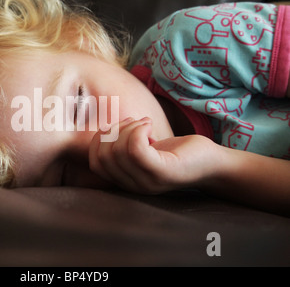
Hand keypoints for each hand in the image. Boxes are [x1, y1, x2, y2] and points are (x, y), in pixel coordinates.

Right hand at [89, 117, 220, 193]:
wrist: (213, 163)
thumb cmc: (178, 152)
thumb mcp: (146, 150)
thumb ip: (124, 146)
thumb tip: (103, 131)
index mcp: (127, 181)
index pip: (95, 163)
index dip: (97, 141)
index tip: (116, 127)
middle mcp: (134, 185)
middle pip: (104, 156)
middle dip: (113, 131)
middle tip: (133, 122)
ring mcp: (148, 181)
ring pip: (118, 151)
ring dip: (128, 128)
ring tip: (144, 123)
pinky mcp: (162, 172)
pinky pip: (136, 149)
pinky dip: (138, 129)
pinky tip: (149, 125)